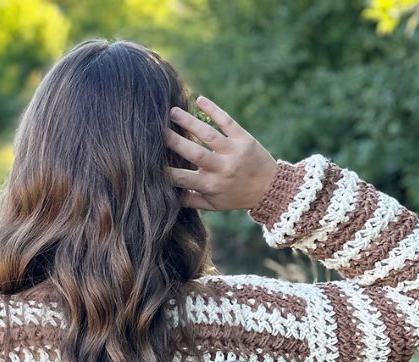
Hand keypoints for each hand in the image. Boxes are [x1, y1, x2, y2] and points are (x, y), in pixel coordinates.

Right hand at [165, 95, 277, 211]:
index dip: (164, 171)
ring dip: (189, 122)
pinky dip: (214, 109)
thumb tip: (164, 195)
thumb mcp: (213, 205)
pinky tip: (199, 99)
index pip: (182, 178)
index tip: (148, 162)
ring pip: (208, 134)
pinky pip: (227, 121)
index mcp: (211, 185)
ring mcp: (234, 151)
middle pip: (194, 153)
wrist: (271, 188)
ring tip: (172, 112)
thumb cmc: (236, 197)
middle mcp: (222, 168)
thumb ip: (189, 200)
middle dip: (174, 142)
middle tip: (155, 131)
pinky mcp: (244, 138)